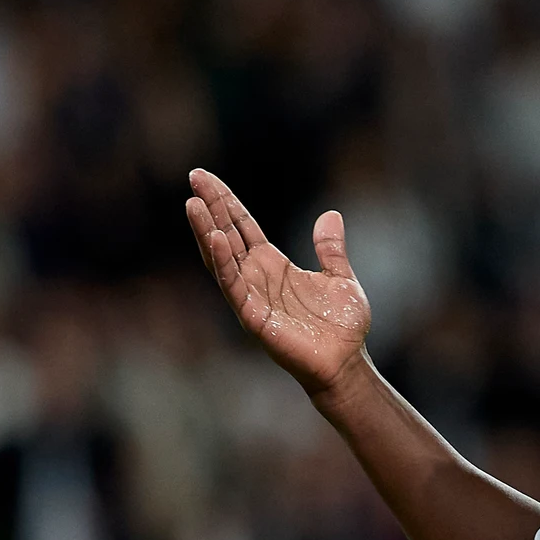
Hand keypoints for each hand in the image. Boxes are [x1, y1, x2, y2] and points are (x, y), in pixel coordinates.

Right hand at [185, 169, 371, 395]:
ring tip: (193, 204)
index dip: (225, 202)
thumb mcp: (341, 277)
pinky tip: (215, 239)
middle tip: (194, 177)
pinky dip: (223, 264)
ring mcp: (252, 296)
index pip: (242, 226)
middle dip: (211, 206)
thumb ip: (331, 249)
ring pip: (221, 259)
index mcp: (273, 264)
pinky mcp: (253, 317)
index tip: (205, 178)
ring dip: (206, 231)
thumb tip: (330, 215)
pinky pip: (233, 286)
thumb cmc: (341, 327)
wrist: (346, 363)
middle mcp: (256, 277)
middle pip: (226, 235)